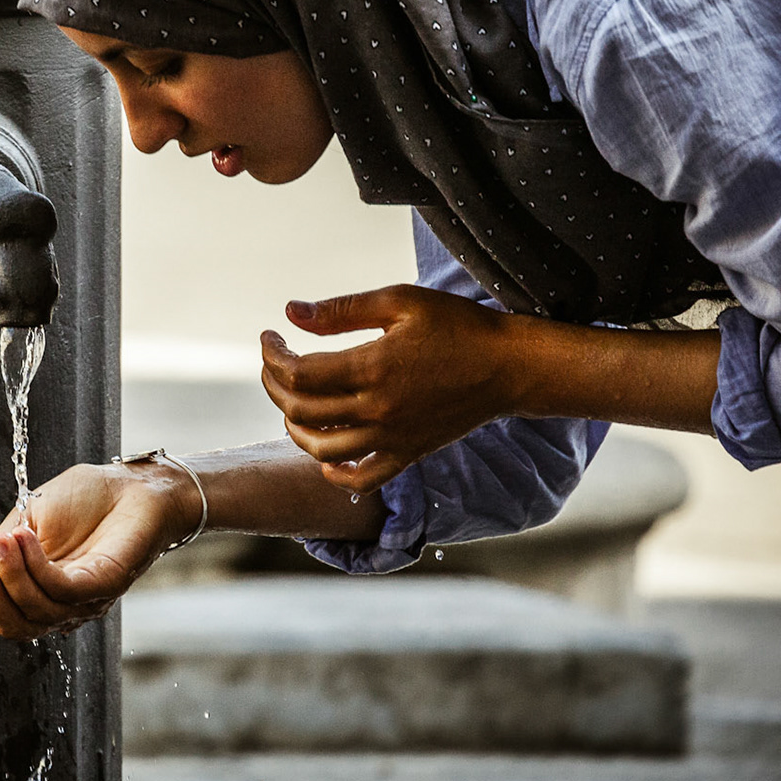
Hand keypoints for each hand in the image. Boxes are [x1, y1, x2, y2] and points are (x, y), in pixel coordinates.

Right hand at [0, 460, 197, 640]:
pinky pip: (62, 591)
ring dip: (10, 575)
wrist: (134, 484)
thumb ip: (1, 554)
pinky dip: (36, 567)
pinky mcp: (104, 585)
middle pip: (14, 626)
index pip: (1, 612)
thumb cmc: (87, 499)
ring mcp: (84, 600)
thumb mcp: (28, 521)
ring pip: (36, 613)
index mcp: (41, 593)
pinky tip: (25, 537)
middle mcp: (62, 605)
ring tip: (4, 540)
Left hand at [261, 284, 518, 496]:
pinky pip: (363, 479)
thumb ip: (342, 310)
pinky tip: (324, 457)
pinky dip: (336, 474)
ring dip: (294, 428)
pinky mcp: (409, 453)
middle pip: (302, 409)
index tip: (270, 337)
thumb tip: (291, 312)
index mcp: (372, 368)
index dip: (273, 356)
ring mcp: (393, 437)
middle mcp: (378, 409)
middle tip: (273, 363)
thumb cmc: (457, 326)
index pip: (298, 373)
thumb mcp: (400, 301)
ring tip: (291, 402)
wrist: (509, 367)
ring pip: (322, 449)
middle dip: (274, 385)